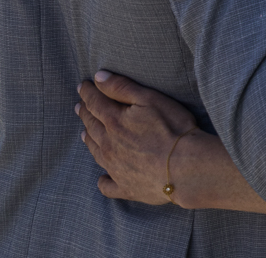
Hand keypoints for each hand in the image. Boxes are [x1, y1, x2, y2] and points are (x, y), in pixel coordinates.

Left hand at [78, 71, 207, 207]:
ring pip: (95, 152)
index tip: (82, 86)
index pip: (95, 103)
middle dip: (85, 114)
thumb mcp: (149, 99)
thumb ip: (122, 87)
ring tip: (85, 134)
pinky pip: (107, 185)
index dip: (87, 92)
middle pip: (92, 126)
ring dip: (89, 140)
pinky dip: (103, 180)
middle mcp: (109, 145)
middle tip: (79, 107)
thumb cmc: (172, 128)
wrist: (185, 167)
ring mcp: (115, 168)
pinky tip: (103, 178)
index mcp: (114, 122)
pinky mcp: (125, 187)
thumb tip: (98, 78)